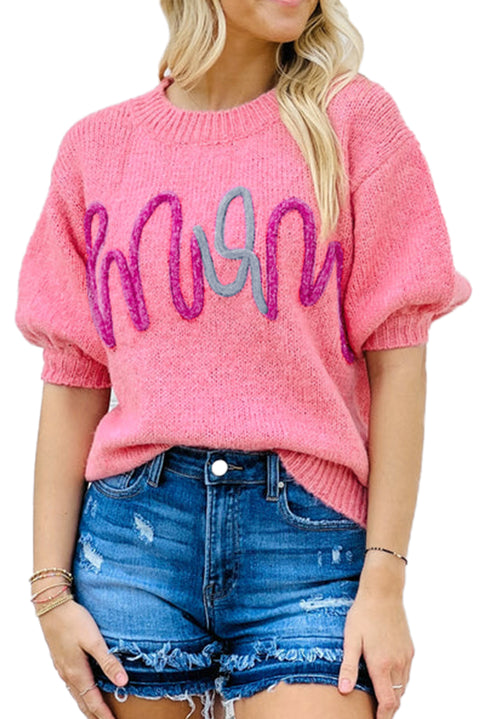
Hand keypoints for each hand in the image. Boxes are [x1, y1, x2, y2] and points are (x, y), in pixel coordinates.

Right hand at [38, 598, 128, 718]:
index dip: (103, 715)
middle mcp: (68, 674)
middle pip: (82, 702)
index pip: (92, 701)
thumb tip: (123, 683)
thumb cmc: (74, 620)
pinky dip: (80, 695)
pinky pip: (71, 685)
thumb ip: (108, 662)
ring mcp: (62, 668)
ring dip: (87, 706)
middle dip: (95, 715)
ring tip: (97, 714)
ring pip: (76, 695)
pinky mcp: (60, 660)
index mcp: (77, 672)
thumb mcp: (94, 640)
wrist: (52, 606)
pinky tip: (84, 691)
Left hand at [337, 589, 413, 718]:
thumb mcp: (350, 639)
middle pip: (397, 697)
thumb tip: (343, 690)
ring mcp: (406, 656)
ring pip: (404, 686)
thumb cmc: (363, 614)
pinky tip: (389, 676)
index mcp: (382, 664)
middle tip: (377, 712)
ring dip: (394, 695)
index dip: (383, 716)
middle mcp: (398, 663)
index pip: (388, 702)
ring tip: (382, 698)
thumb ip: (348, 666)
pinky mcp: (410, 649)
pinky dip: (400, 681)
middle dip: (388, 708)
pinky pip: (407, 673)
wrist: (383, 593)